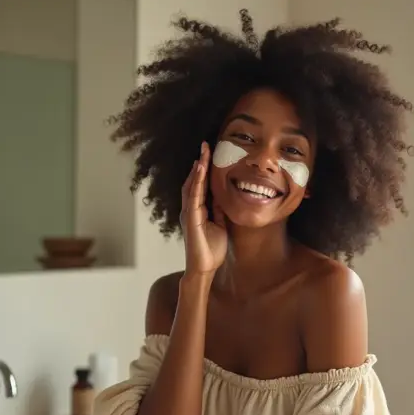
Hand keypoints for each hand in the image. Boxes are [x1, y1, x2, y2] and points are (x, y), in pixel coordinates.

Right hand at [180, 142, 227, 275]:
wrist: (204, 268)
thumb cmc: (212, 250)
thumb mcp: (221, 225)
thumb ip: (219, 211)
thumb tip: (224, 197)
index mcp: (198, 210)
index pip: (201, 185)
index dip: (205, 169)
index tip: (210, 153)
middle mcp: (191, 209)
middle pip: (194, 180)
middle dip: (200, 163)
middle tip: (206, 145)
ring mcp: (189, 213)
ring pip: (192, 185)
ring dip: (198, 168)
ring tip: (203, 152)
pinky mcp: (190, 218)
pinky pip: (193, 195)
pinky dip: (197, 181)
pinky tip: (200, 169)